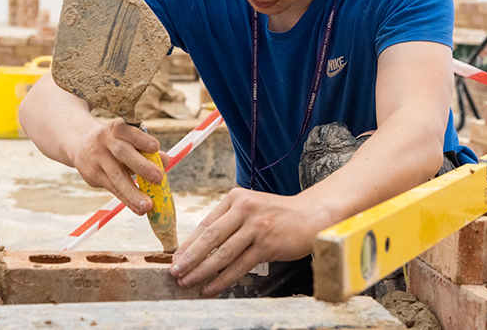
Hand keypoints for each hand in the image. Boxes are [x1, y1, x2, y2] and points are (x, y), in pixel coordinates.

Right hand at [67, 118, 168, 214]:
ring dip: (133, 192)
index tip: (155, 147)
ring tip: (148, 205)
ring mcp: (97, 158)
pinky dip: (127, 200)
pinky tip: (139, 209)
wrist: (80, 144)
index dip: (142, 139)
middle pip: (122, 153)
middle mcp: (105, 141)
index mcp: (117, 128)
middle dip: (141, 166)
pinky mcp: (93, 175)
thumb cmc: (114, 142)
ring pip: (116, 176)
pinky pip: (112, 189)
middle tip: (158, 177)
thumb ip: (146, 148)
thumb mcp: (128, 139)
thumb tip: (166, 160)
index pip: (129, 132)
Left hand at [169, 188, 327, 295]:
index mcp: (235, 198)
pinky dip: (223, 279)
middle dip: (190, 258)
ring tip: (188, 282)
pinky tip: (212, 287)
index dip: (189, 244)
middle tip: (175, 272)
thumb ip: (228, 221)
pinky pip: (240, 266)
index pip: (206, 224)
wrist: (311, 216)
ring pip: (222, 254)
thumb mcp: (250, 207)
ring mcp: (256, 226)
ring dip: (202, 271)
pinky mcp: (267, 244)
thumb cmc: (277, 215)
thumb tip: (199, 247)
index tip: (176, 258)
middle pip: (210, 238)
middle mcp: (244, 209)